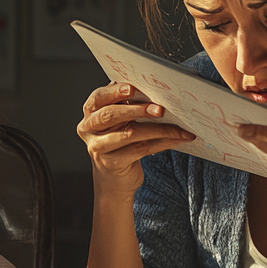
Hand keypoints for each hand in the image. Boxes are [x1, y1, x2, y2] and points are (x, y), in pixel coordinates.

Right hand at [77, 82, 194, 196]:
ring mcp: (98, 147)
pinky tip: (177, 139)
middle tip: (159, 109)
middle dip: (137, 110)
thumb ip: (127, 106)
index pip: (99, 98)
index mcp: (90, 113)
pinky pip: (140, 149)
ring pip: (130, 134)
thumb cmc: (118, 144)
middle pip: (110, 115)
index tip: (132, 88)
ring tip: (177, 127)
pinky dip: (163, 143)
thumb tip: (155, 91)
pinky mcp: (112, 163)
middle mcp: (89, 129)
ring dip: (157, 129)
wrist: (113, 179)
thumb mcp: (119, 122)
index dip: (114, 92)